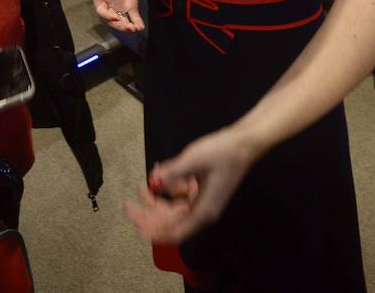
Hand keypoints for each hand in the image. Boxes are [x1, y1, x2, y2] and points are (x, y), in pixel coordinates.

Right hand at [84, 0, 147, 33]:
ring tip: (135, 28)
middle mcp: (109, 3)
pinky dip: (136, 21)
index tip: (116, 17)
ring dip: (128, 26)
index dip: (107, 16)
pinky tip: (140, 26)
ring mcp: (120, 5)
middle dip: (120, 25)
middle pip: (112, 19)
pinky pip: (133, 16)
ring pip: (123, 20)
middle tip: (128, 27)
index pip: (101, 10)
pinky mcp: (131, 4)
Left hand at [126, 126, 263, 243]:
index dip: (155, 233)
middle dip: (149, 215)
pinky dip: (168, 187)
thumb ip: (172, 172)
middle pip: (172, 221)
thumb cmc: (223, 152)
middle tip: (129, 206)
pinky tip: (158, 172)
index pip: (175, 232)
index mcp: (203, 211)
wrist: (245, 141)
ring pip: (174, 207)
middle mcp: (203, 210)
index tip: (136, 227)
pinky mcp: (202, 189)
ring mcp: (202, 200)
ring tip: (141, 188)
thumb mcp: (194, 159)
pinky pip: (180, 194)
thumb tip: (153, 181)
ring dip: (156, 200)